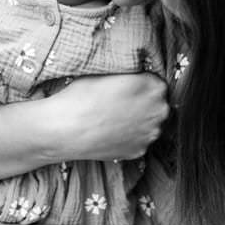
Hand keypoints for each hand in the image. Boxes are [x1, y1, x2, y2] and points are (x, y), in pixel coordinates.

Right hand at [45, 73, 168, 161]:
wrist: (66, 129)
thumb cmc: (82, 97)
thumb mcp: (108, 72)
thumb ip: (130, 74)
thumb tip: (134, 77)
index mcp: (153, 86)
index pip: (156, 81)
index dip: (141, 84)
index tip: (129, 87)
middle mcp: (159, 110)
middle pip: (157, 104)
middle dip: (143, 103)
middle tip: (121, 103)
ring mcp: (150, 133)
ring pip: (150, 124)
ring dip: (138, 121)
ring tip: (114, 119)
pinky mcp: (140, 151)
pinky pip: (139, 141)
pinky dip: (130, 137)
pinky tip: (112, 132)